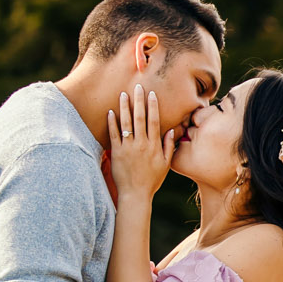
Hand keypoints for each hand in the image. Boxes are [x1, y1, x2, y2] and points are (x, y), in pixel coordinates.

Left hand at [107, 84, 176, 202]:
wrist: (135, 194)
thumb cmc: (152, 180)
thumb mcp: (166, 164)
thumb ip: (169, 146)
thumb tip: (172, 131)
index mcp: (154, 146)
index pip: (154, 121)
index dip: (153, 106)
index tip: (152, 94)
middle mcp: (142, 144)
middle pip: (140, 118)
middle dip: (139, 101)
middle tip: (138, 87)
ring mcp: (128, 148)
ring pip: (126, 123)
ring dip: (125, 107)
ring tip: (123, 94)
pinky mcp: (116, 153)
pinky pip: (113, 135)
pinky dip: (112, 122)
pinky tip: (110, 111)